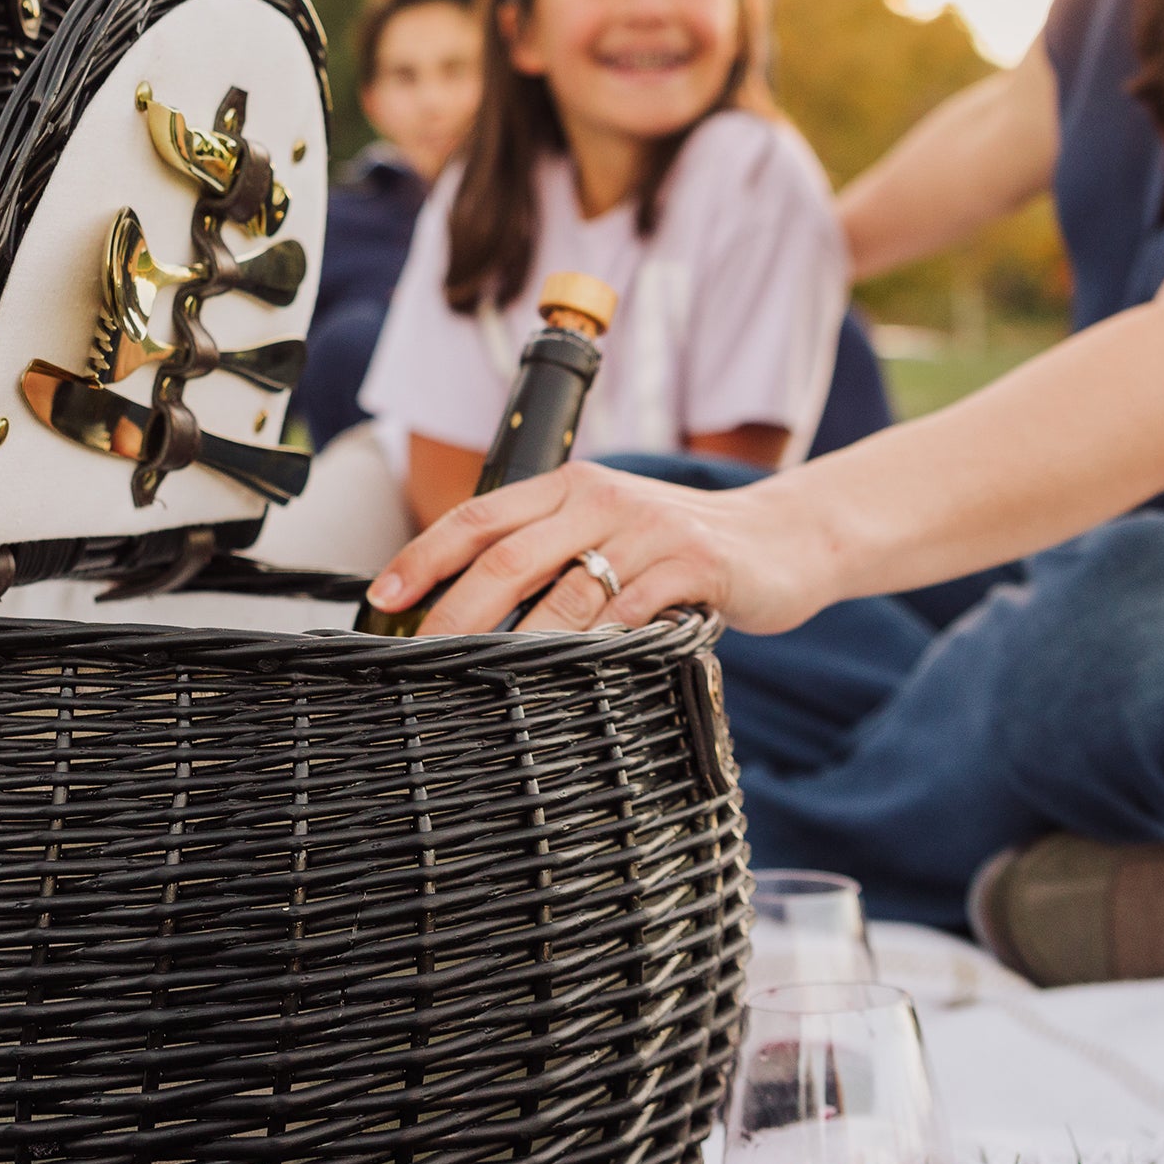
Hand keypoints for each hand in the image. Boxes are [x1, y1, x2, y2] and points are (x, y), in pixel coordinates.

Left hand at [360, 460, 826, 638]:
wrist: (781, 539)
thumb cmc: (678, 548)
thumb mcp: (608, 531)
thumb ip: (550, 553)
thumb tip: (463, 608)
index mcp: (569, 486)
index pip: (478, 517)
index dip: (423, 557)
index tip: (382, 601)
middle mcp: (601, 498)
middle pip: (508, 557)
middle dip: (454, 612)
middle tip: (420, 657)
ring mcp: (648, 530)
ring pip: (565, 591)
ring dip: (517, 642)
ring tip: (481, 678)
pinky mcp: (693, 565)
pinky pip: (631, 613)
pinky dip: (597, 646)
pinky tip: (571, 677)